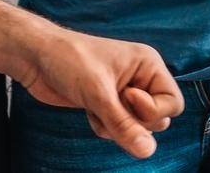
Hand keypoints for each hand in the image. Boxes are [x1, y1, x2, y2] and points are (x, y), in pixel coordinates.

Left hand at [17, 25, 183, 158]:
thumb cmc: (68, 60)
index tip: (125, 96)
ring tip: (95, 106)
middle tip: (108, 104)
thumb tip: (148, 152)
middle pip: (158, 120)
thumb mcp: (98, 93)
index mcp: (147, 64)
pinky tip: (88, 110)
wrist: (35, 57)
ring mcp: (125, 94)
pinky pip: (119, 131)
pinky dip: (104, 127)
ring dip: (116, 127)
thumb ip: (124, 124)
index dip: (152, 110)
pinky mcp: (108, 106)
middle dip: (132, 121)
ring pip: (138, 129)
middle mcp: (140, 79)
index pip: (174, 104)